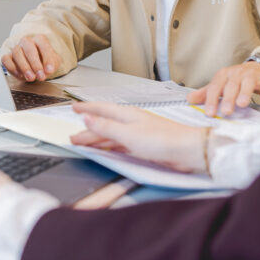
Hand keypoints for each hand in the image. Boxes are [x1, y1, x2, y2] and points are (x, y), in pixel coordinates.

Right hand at [1, 34, 61, 81]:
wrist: (35, 67)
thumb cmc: (44, 62)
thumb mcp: (53, 63)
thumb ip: (52, 66)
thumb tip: (47, 71)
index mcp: (39, 39)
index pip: (43, 45)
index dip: (47, 59)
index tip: (49, 71)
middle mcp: (27, 41)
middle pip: (29, 48)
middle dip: (35, 64)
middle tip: (40, 76)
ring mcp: (16, 48)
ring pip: (17, 53)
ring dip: (24, 67)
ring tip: (31, 78)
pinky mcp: (8, 56)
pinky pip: (6, 59)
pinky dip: (12, 67)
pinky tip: (20, 75)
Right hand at [70, 102, 208, 173]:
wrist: (186, 150)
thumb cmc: (163, 140)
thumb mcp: (128, 134)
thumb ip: (106, 127)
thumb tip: (87, 118)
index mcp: (127, 114)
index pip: (101, 109)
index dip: (86, 108)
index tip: (74, 108)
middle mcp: (131, 121)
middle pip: (104, 124)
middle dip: (88, 129)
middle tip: (73, 135)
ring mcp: (137, 133)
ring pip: (111, 135)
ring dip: (97, 139)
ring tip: (84, 144)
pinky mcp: (143, 145)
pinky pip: (120, 144)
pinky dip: (109, 146)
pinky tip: (106, 150)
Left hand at [187, 61, 259, 116]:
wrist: (257, 67)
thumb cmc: (236, 79)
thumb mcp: (220, 83)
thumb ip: (206, 92)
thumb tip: (189, 99)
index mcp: (224, 75)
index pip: (215, 87)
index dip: (212, 100)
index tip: (209, 113)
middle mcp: (237, 74)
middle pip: (231, 86)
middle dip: (228, 99)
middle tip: (226, 111)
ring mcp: (251, 75)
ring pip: (247, 83)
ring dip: (245, 93)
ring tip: (242, 104)